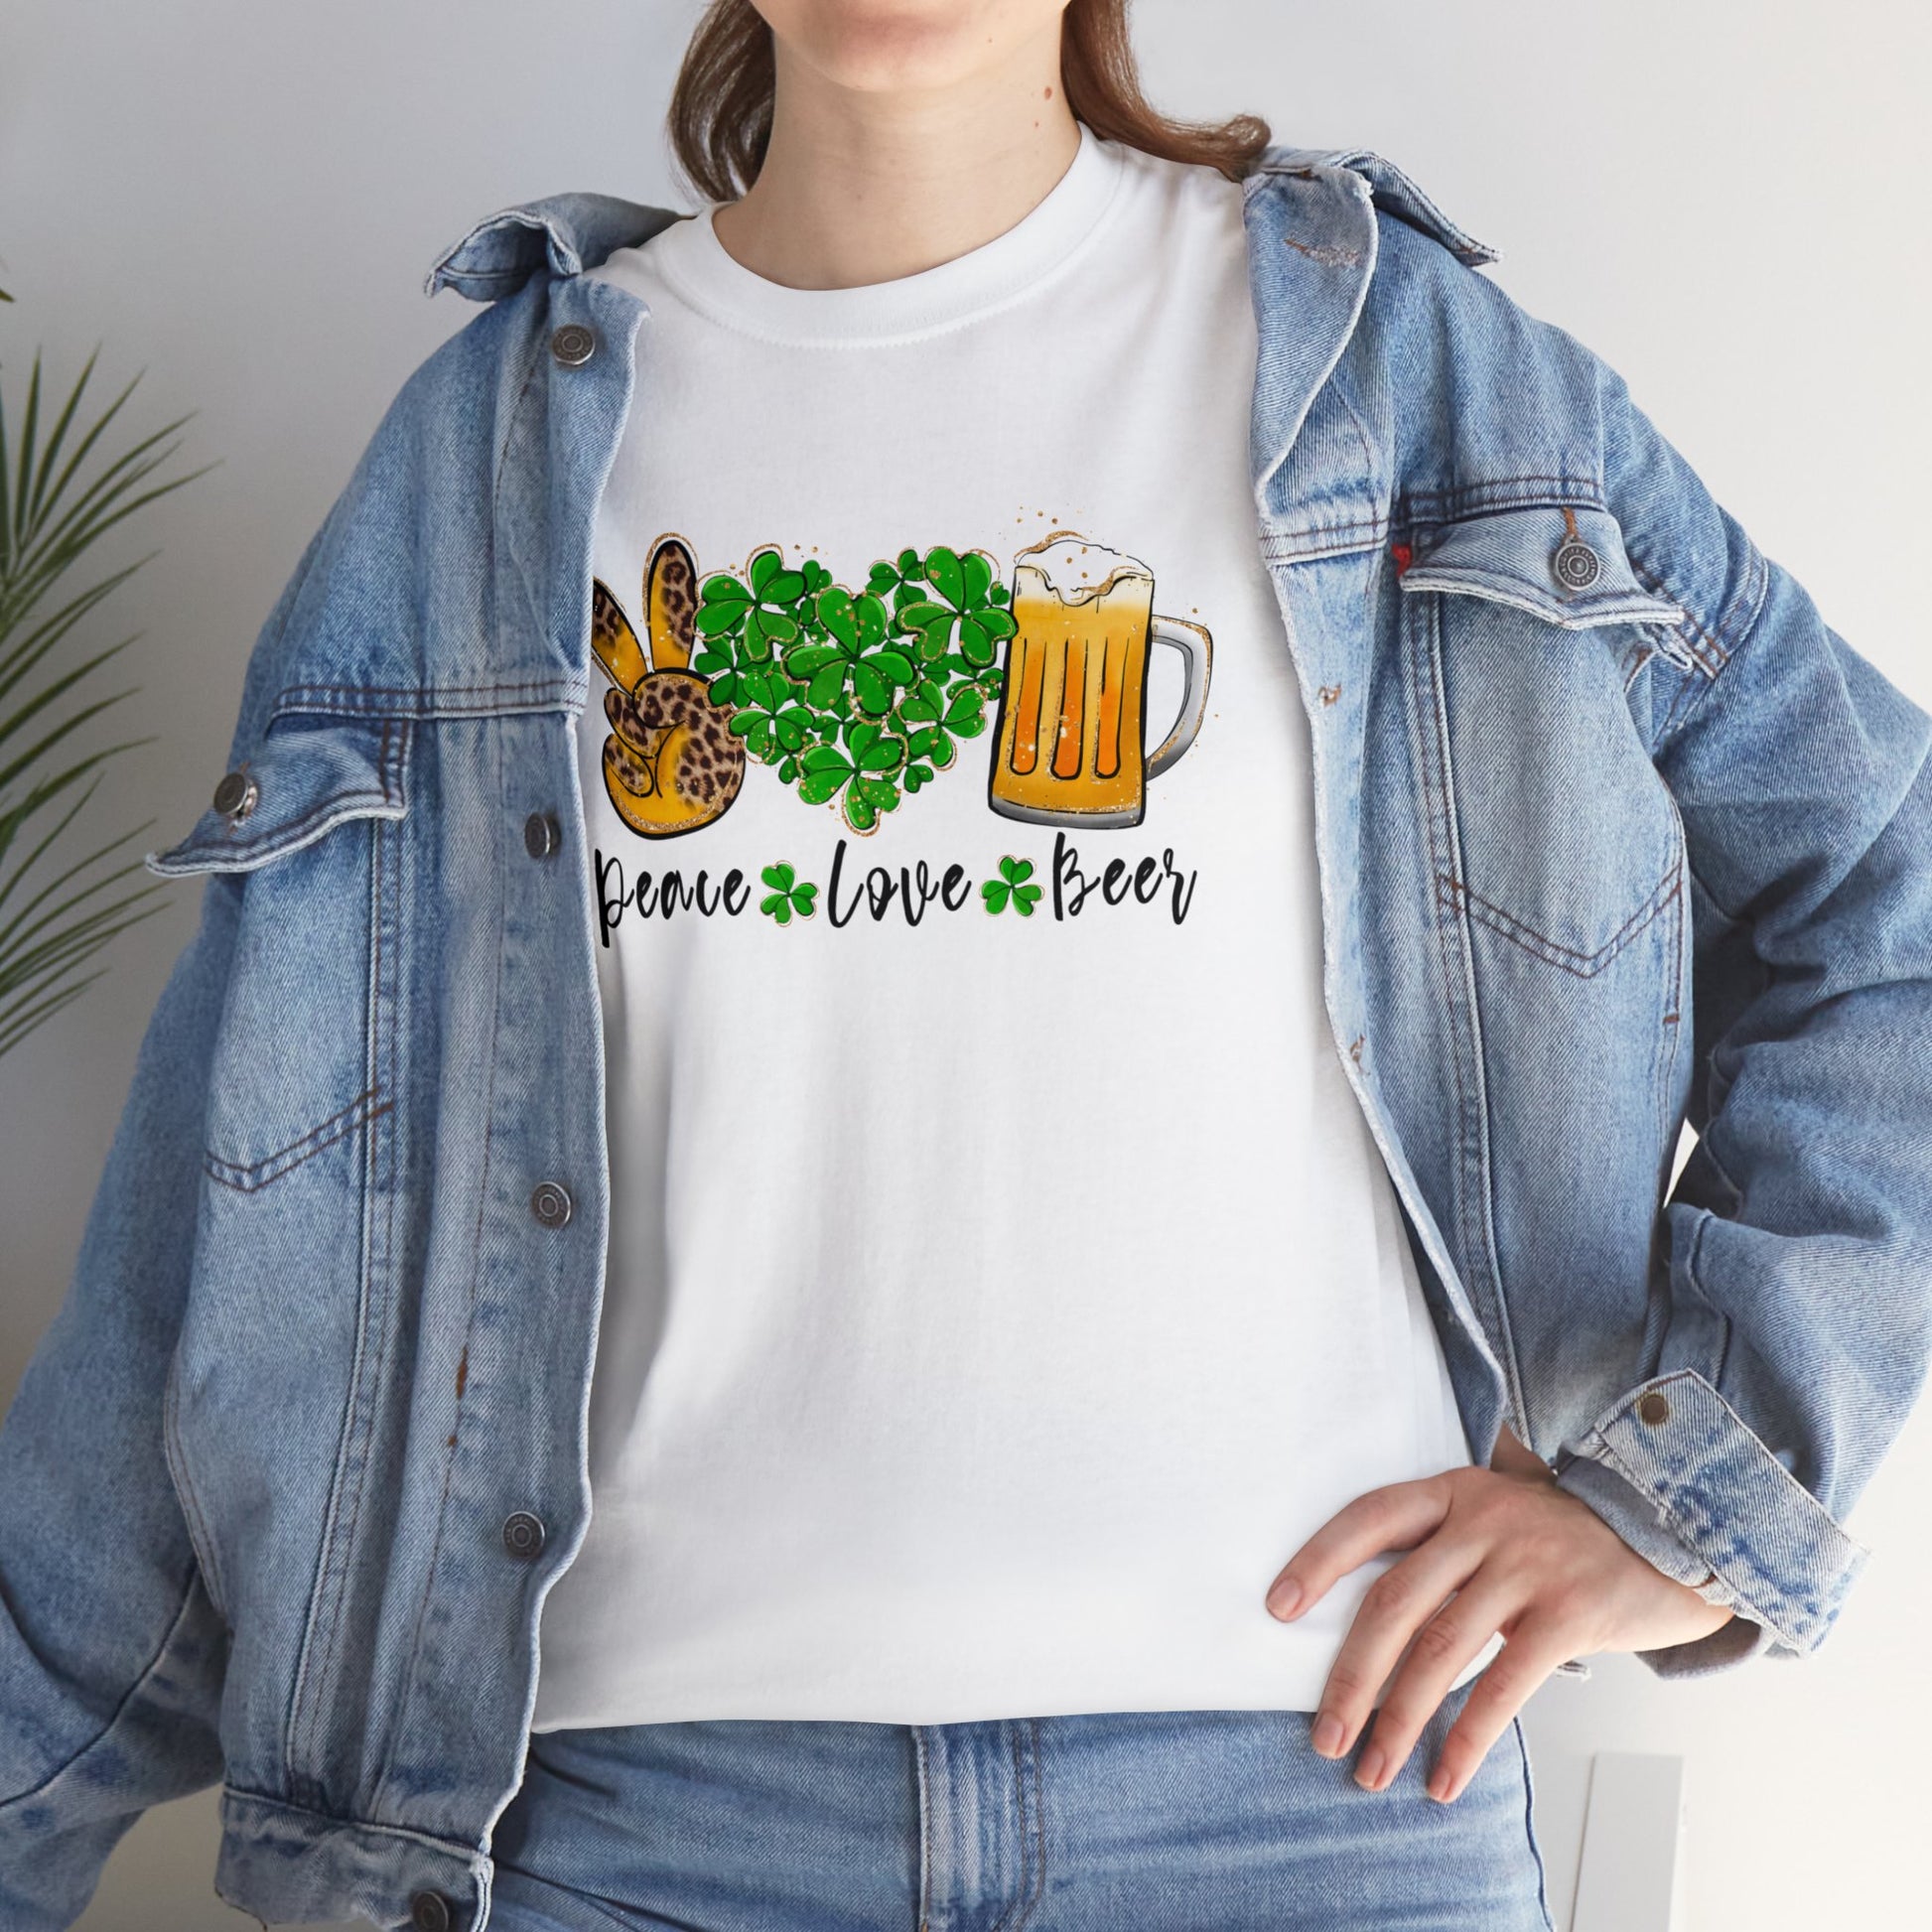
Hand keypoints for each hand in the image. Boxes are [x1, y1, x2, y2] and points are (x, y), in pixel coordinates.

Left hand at [1262, 1427, 1734, 1802]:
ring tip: (1372, 1767)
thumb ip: (1446, 1544)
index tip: (1278, 1607)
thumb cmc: (1571, 1534)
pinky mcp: (1569, 1611)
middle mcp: (1484, 1520)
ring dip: (1399, 1719)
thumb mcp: (1502, 1512)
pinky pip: (1503, 1685)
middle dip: (1352, 1676)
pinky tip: (1444, 1777)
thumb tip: (1371, 1620)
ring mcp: (1527, 1563)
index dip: (1320, 1561)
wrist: (1679, 1529)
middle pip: (1395, 1602)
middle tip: (1324, 1734)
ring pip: (1441, 1650)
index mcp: (1455, 1491)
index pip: (1368, 1518)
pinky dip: (1467, 1738)